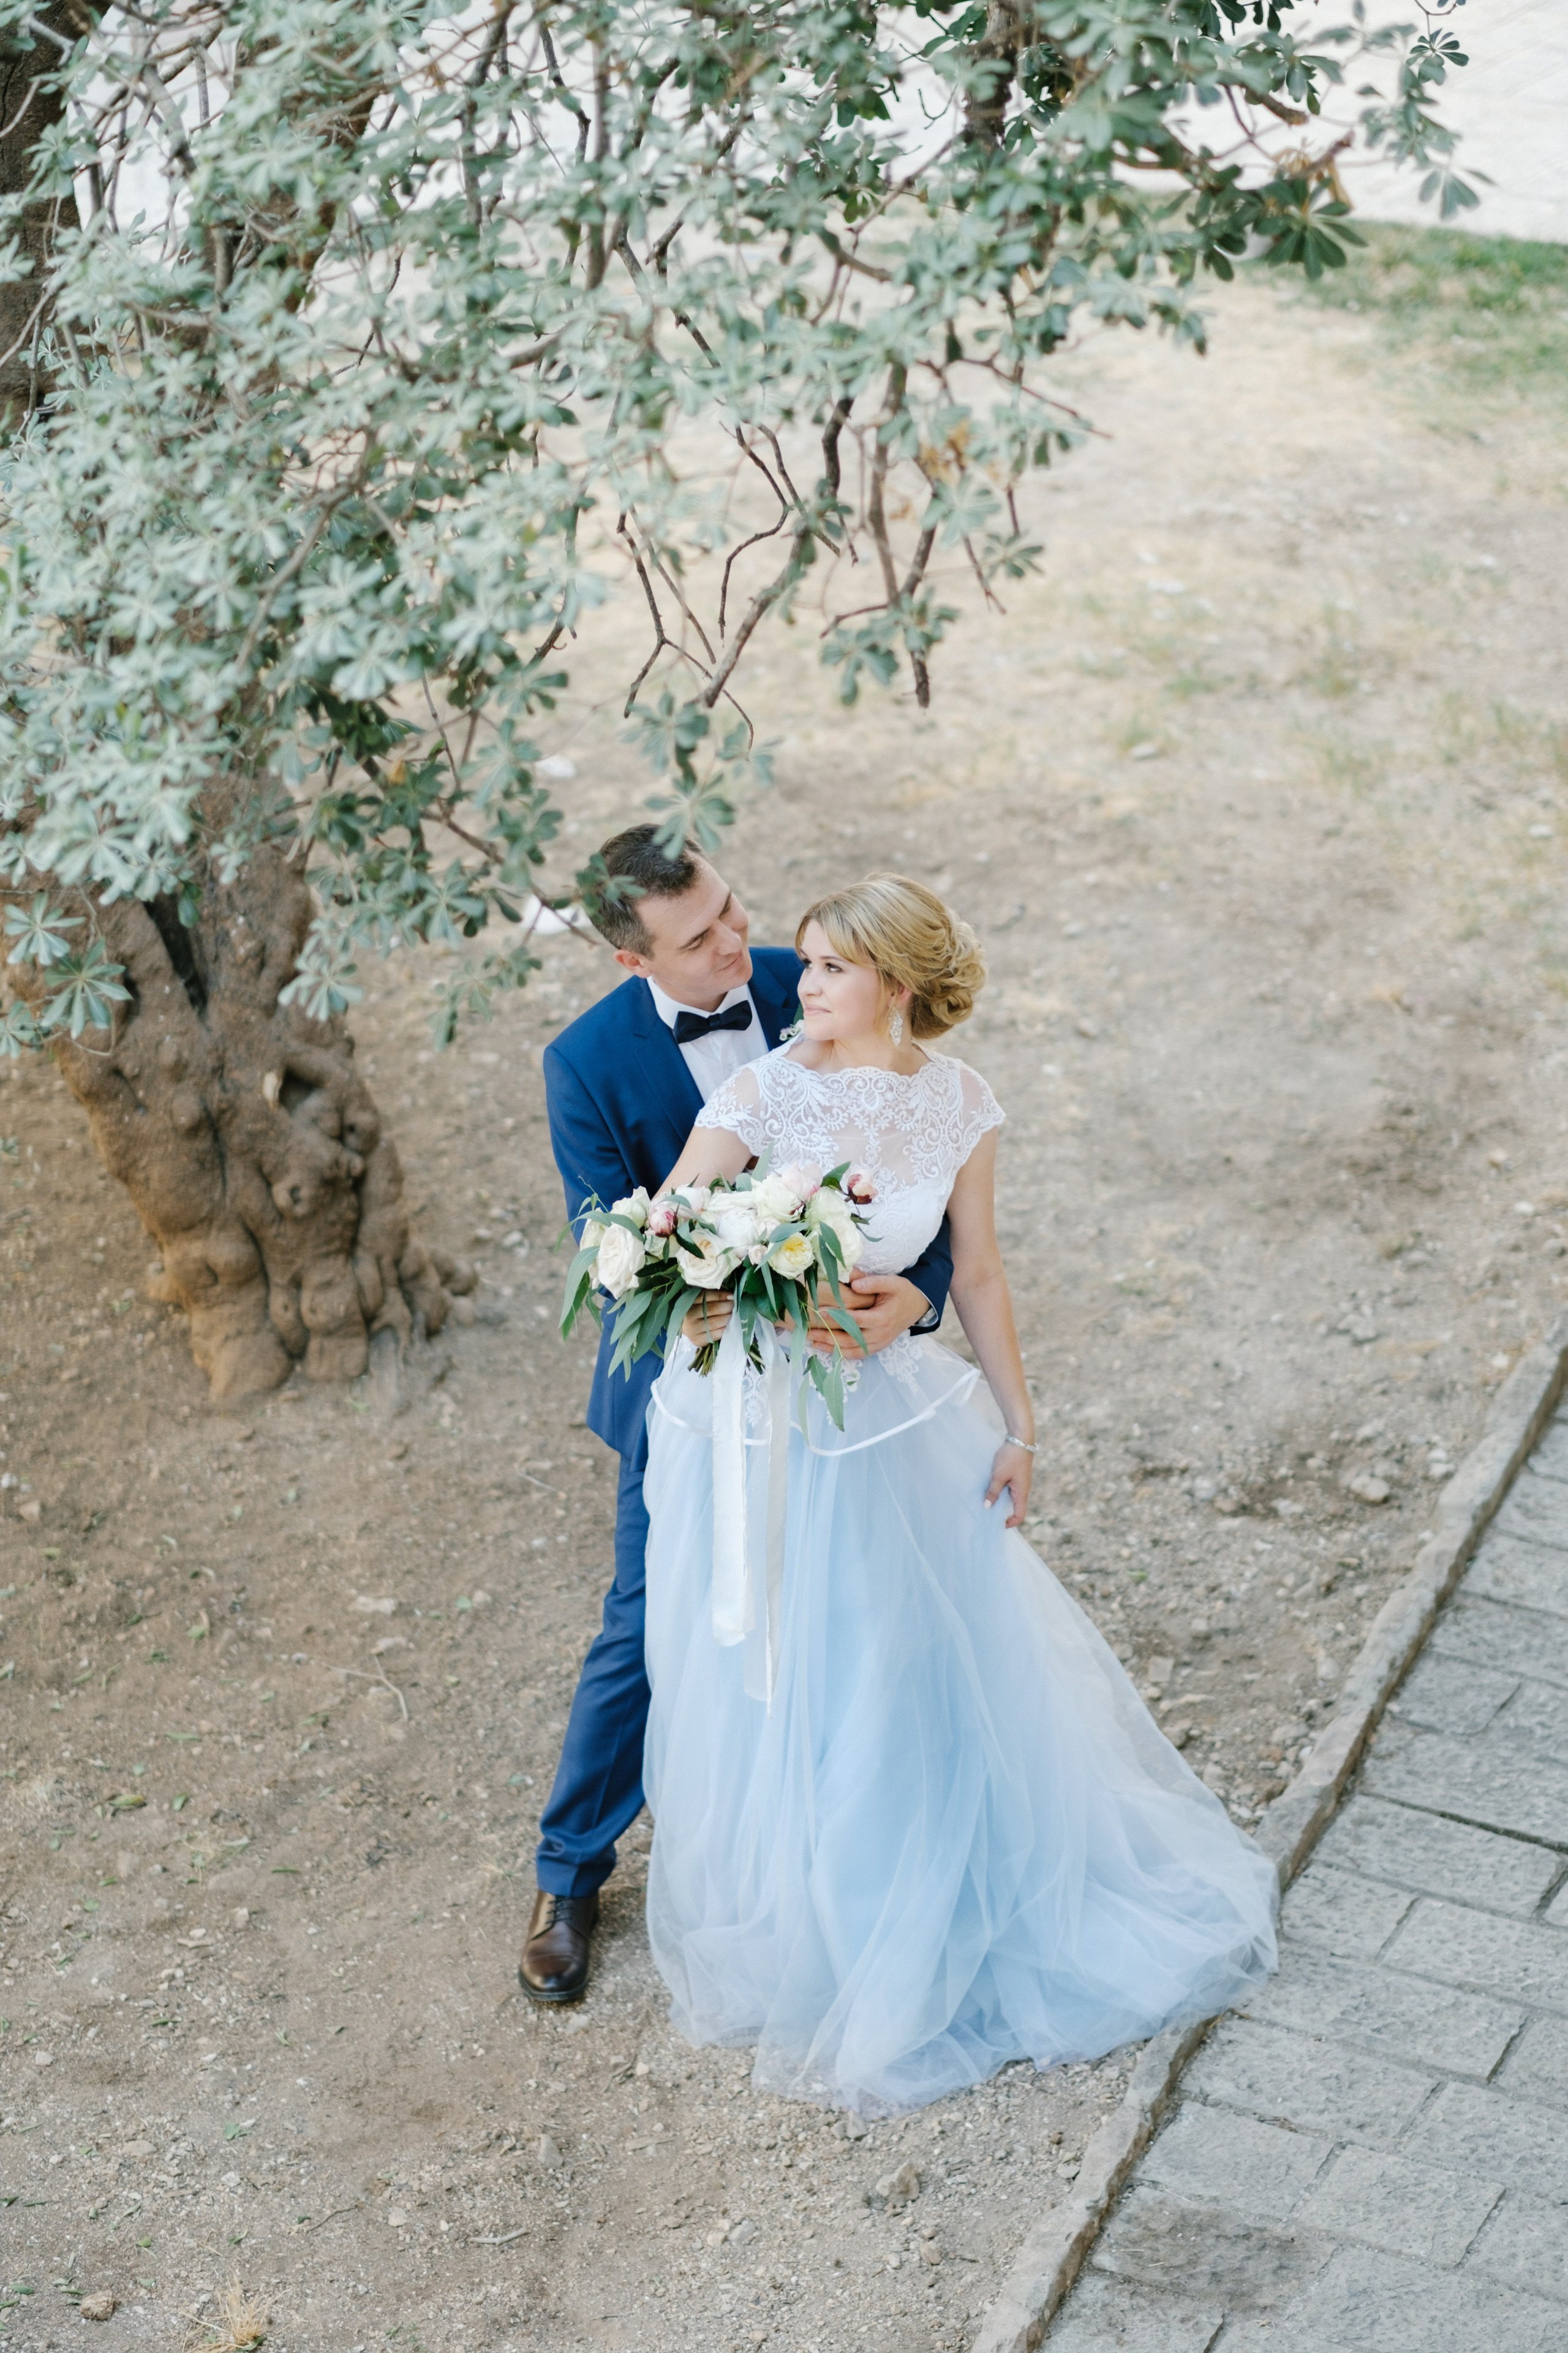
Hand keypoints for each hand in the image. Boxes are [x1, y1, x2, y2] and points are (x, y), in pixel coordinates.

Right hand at [682, 1293, 733, 1347]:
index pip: (706, 1296)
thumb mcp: (701, 1300)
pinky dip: (725, 1329)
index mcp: (688, 1302)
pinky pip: (716, 1334)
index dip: (721, 1295)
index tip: (731, 1296)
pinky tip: (728, 1325)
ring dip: (727, 1318)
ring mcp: (692, 1329)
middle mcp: (689, 1315)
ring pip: (715, 1322)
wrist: (686, 1326)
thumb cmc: (697, 1310)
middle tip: (733, 1305)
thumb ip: (713, 1296)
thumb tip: (731, 1296)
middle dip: (726, 1306)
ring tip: (732, 1315)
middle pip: (711, 1309)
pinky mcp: (698, 1340)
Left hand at [807, 1272, 931, 1358]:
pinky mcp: (877, 1347)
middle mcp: (879, 1334)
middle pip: (849, 1339)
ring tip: (811, 1341)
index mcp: (882, 1318)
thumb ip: (872, 1282)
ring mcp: (878, 1343)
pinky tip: (826, 1348)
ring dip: (830, 1347)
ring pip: (851, 1350)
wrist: (917, 1307)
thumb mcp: (892, 1282)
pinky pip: (857, 1354)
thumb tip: (852, 1281)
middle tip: (807, 1331)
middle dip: (827, 1336)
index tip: (820, 1312)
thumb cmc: (902, 1292)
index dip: (837, 1317)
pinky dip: (841, 1353)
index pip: (855, 1320)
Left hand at [985, 1441, 1032, 1528]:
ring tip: (985, 1501)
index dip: (1010, 1522)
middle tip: (987, 1514)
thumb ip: (993, 1491)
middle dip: (1001, 1512)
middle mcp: (1022, 1490)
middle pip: (1014, 1507)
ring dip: (999, 1500)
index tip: (997, 1524)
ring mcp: (1019, 1482)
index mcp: (1022, 1493)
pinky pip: (1008, 1488)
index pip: (1020, 1515)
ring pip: (1009, 1497)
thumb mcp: (999, 1476)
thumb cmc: (1011, 1457)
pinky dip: (999, 1491)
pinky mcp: (1015, 1475)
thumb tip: (987, 1507)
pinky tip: (988, 1488)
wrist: (1020, 1439)